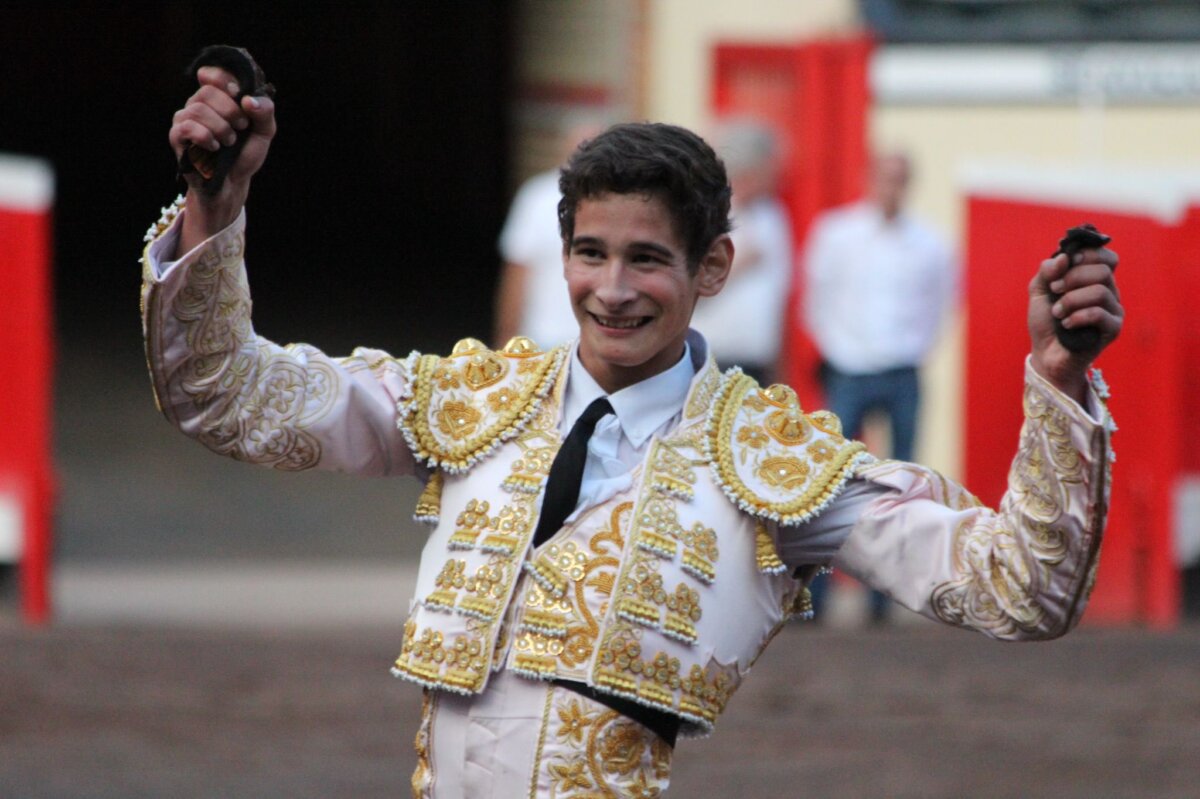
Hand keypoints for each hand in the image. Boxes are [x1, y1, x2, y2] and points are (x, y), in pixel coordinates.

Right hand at [168, 66, 276, 246]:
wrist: (233, 183)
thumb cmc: (244, 155)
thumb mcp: (264, 132)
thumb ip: (265, 112)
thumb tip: (248, 99)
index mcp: (216, 98)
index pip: (211, 74)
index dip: (224, 79)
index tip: (238, 94)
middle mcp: (198, 105)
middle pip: (207, 91)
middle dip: (230, 110)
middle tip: (241, 127)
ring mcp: (184, 120)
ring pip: (197, 108)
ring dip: (221, 127)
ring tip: (229, 142)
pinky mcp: (177, 137)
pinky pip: (186, 127)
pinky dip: (205, 136)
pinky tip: (215, 147)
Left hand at [1028, 246, 1121, 402]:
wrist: (1046, 353)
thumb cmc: (1046, 321)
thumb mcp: (1039, 291)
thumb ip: (1047, 271)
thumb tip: (1063, 257)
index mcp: (1094, 279)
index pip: (1107, 257)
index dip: (1088, 255)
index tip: (1067, 263)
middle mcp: (1109, 292)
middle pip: (1103, 270)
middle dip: (1073, 278)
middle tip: (1055, 290)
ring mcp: (1113, 310)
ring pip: (1101, 291)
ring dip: (1071, 300)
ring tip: (1057, 312)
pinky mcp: (1113, 329)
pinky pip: (1100, 314)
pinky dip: (1077, 317)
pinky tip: (1066, 324)